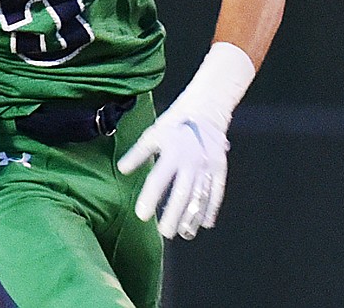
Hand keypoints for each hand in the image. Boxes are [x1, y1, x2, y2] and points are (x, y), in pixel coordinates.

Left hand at [117, 41, 254, 239]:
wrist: (205, 111)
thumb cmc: (173, 125)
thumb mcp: (151, 135)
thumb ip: (137, 154)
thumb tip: (123, 170)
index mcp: (172, 153)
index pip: (158, 180)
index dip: (150, 199)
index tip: (143, 215)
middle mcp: (191, 161)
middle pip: (181, 194)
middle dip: (173, 215)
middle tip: (164, 232)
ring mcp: (207, 166)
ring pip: (200, 197)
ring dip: (191, 216)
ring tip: (183, 233)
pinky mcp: (220, 169)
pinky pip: (216, 192)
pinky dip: (210, 208)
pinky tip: (203, 223)